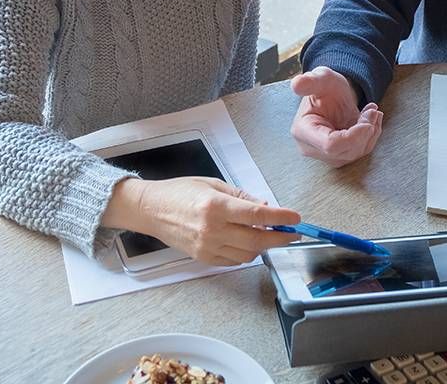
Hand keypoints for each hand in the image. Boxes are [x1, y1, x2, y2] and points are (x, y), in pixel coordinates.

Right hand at [104, 177, 300, 266]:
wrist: (151, 210)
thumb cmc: (181, 192)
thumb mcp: (214, 184)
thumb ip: (242, 198)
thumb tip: (266, 208)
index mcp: (216, 206)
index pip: (257, 216)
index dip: (281, 218)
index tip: (296, 218)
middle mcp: (213, 229)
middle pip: (258, 240)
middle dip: (280, 238)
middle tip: (292, 233)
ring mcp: (207, 247)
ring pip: (249, 254)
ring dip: (264, 246)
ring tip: (268, 235)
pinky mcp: (203, 258)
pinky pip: (234, 261)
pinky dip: (247, 254)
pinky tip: (247, 242)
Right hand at [289, 66, 383, 166]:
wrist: (333, 95)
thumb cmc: (326, 87)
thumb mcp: (321, 78)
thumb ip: (311, 81)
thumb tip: (297, 84)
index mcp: (303, 130)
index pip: (330, 145)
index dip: (353, 137)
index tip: (367, 122)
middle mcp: (311, 147)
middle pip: (344, 152)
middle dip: (364, 132)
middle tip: (372, 111)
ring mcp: (324, 154)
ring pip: (355, 153)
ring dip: (370, 133)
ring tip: (371, 112)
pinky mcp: (338, 156)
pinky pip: (359, 152)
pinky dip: (370, 137)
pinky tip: (370, 120)